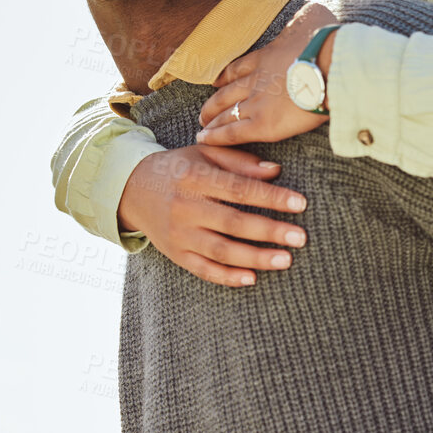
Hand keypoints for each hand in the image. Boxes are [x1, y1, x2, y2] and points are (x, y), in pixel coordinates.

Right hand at [117, 143, 308, 287]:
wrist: (131, 189)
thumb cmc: (179, 168)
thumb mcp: (204, 154)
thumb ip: (239, 162)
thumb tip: (276, 171)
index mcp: (195, 178)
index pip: (239, 189)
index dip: (271, 197)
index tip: (300, 204)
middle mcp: (185, 207)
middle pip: (233, 223)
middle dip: (269, 231)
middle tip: (301, 238)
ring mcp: (178, 234)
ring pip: (221, 251)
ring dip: (255, 258)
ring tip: (285, 260)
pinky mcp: (175, 254)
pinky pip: (203, 270)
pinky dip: (227, 277)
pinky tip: (252, 278)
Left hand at [197, 2, 339, 147]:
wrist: (330, 65)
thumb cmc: (326, 42)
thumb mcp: (312, 18)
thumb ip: (306, 19)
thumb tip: (312, 13)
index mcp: (265, 57)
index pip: (238, 68)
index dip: (225, 76)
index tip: (216, 82)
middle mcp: (255, 80)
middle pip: (226, 93)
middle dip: (213, 103)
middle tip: (204, 111)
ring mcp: (256, 103)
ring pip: (226, 113)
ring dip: (212, 120)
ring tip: (203, 128)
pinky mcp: (262, 124)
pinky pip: (233, 133)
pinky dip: (216, 137)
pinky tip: (205, 139)